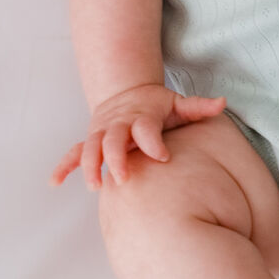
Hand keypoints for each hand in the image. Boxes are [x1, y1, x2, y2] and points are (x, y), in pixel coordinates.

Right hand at [50, 84, 226, 190]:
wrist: (126, 93)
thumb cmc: (157, 106)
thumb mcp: (177, 103)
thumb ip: (198, 107)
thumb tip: (223, 103)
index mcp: (141, 116)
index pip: (145, 128)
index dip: (152, 141)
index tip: (162, 156)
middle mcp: (118, 124)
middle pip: (113, 140)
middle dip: (116, 157)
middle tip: (123, 178)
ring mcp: (101, 133)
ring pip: (90, 147)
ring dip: (90, 165)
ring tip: (94, 185)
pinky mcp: (90, 141)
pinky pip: (73, 153)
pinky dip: (63, 166)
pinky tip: (55, 182)